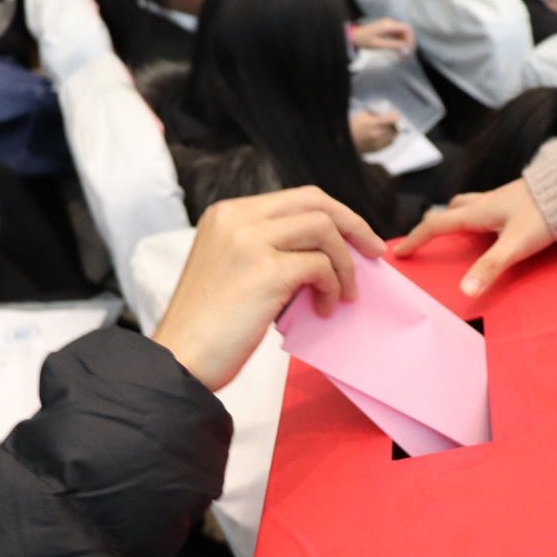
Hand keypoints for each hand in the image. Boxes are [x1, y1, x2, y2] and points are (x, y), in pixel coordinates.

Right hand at [152, 186, 385, 391]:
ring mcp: (250, 241)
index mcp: (225, 214)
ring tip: (342, 296)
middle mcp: (236, 218)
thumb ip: (265, 249)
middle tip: (375, 253)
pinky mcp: (266, 271)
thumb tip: (321, 253)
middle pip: (315, 201)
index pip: (296, 197)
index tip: (356, 240)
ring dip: (344, 264)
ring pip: (324, 229)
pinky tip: (324, 310)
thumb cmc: (207, 326)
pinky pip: (320, 266)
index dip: (334, 215)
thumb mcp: (230, 268)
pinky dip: (332, 287)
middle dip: (354, 225)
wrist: (181, 359)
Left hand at [349, 18, 414, 54]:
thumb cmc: (364, 40)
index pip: (407, 29)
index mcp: (389, 25)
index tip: (409, 51)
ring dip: (405, 44)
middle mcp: (391, 23)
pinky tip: (399, 51)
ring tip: (404, 56)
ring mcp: (389, 25)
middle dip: (409, 43)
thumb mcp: (379, 44)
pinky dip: (400, 43)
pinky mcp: (387, 29)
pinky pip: (398, 35)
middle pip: (406, 31)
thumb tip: (406, 49)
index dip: (410, 40)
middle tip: (407, 56)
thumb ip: (393, 46)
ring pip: (403, 34)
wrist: (354, 36)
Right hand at [350, 110, 398, 153]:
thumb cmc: (353, 126)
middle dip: (394, 124)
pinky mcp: (376, 150)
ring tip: (387, 128)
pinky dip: (389, 139)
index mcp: (374, 124)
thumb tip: (387, 114)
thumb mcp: (364, 114)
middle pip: (395, 129)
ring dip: (392, 132)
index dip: (394, 115)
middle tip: (391, 121)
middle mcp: (377, 135)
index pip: (393, 119)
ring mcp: (377, 144)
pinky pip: (388, 144)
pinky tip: (384, 135)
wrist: (345, 140)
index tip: (392, 114)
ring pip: (393, 138)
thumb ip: (377, 114)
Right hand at [394, 179, 553, 296]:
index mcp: (478, 211)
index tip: (401, 252)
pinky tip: (497, 230)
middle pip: (453, 209)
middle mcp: (488, 202)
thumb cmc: (545, 213)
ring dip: (463, 217)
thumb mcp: (515, 245)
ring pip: (474, 206)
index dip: (416, 239)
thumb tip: (465, 291)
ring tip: (464, 236)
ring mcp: (505, 200)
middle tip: (433, 240)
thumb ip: (490, 267)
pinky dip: (486, 218)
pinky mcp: (522, 202)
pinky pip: (494, 208)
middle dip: (439, 223)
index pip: (436, 224)